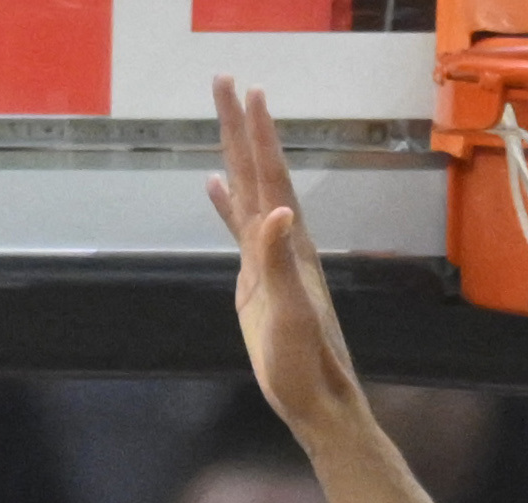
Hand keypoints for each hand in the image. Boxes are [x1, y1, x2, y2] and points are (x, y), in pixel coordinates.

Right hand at [206, 79, 364, 435]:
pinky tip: (213, 185)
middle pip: (256, 171)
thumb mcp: (291, 312)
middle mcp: (281, 242)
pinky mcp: (255, 279)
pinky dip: (225, 204)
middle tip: (224, 80)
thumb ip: (281, 262)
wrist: (315, 397)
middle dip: (240, 126)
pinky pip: (237, 228)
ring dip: (233, 155)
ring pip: (246, 192)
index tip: (249, 91)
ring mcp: (267, 259)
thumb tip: (278, 211)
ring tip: (221, 116)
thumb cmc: (305, 361)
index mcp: (289, 244)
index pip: (269, 176)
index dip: (258, 135)